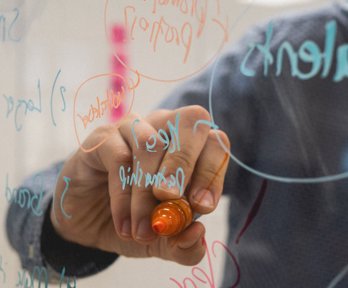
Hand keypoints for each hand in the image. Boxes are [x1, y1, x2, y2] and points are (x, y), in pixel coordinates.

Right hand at [52, 105, 229, 264]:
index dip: (213, 172)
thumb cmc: (134, 220)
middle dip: (184, 166)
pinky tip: (124, 224)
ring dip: (148, 193)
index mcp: (189, 147)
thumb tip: (198, 233)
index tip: (201, 208)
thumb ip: (184, 244)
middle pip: (190, 121)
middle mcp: (165, 128)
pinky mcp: (104, 138)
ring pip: (151, 145)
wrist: (88, 221)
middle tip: (171, 202)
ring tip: (143, 231)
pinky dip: (124, 196)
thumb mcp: (163, 241)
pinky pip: (119, 158)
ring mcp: (134, 128)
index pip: (216, 143)